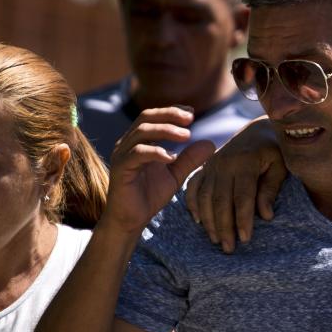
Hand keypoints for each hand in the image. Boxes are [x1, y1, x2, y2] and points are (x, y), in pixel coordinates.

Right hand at [104, 107, 215, 234]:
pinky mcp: (120, 169)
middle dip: (169, 115)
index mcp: (139, 141)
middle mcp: (128, 144)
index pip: (153, 116)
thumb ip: (190, 159)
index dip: (171, 111)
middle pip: (146, 118)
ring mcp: (122, 155)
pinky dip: (155, 152)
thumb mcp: (175, 174)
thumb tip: (210, 143)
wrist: (131, 220)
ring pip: (141, 132)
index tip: (191, 113)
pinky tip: (171, 157)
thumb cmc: (150, 195)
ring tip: (186, 136)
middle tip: (190, 120)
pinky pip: (136, 154)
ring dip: (165, 130)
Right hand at [184, 117, 286, 251]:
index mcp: (245, 161)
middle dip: (224, 227)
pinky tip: (198, 221)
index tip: (245, 239)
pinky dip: (193, 205)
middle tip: (229, 249)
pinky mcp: (204, 168)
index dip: (243, 219)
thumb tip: (266, 216)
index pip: (242, 196)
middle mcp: (224, 163)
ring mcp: (211, 165)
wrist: (257, 131)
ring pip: (204, 197)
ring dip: (209, 221)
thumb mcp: (280, 166)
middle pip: (220, 200)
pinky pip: (193, 188)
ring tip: (217, 240)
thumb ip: (271, 189)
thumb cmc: (275, 152)